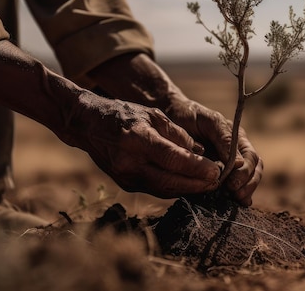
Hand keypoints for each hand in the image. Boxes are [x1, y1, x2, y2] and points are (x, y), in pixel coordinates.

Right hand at [63, 93, 220, 197]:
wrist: (88, 124)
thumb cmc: (124, 114)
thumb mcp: (153, 114)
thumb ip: (177, 134)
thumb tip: (198, 152)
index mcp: (138, 139)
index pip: (173, 159)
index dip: (196, 168)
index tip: (216, 170)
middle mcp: (130, 162)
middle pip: (170, 181)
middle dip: (197, 184)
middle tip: (217, 182)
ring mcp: (126, 176)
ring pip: (164, 190)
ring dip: (188, 190)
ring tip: (208, 185)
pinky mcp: (125, 184)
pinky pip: (155, 189)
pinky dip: (174, 188)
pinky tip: (189, 185)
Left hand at [165, 97, 262, 205]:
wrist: (170, 116)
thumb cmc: (190, 116)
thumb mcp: (208, 121)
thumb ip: (224, 138)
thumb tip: (239, 163)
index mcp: (237, 139)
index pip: (251, 158)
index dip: (246, 172)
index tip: (234, 182)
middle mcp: (235, 153)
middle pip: (253, 171)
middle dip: (248, 184)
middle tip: (235, 193)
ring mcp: (226, 165)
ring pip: (246, 181)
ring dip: (244, 191)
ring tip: (236, 200)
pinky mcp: (213, 175)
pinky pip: (229, 187)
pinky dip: (234, 196)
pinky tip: (232, 204)